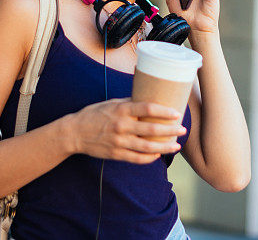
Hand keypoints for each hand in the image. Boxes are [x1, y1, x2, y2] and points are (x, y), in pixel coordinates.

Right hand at [68, 98, 186, 163]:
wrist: (74, 132)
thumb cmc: (94, 114)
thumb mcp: (111, 103)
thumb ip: (129, 103)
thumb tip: (149, 98)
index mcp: (121, 110)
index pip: (147, 109)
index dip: (164, 112)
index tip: (176, 113)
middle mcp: (121, 126)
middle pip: (151, 130)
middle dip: (170, 130)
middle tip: (182, 129)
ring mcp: (119, 142)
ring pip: (147, 147)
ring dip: (164, 147)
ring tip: (176, 145)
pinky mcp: (116, 154)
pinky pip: (137, 158)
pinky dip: (149, 158)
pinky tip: (158, 154)